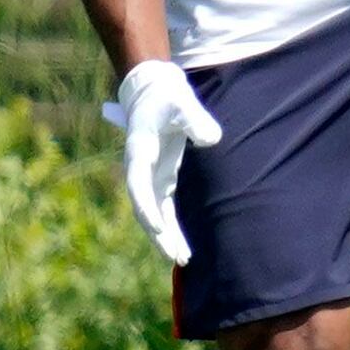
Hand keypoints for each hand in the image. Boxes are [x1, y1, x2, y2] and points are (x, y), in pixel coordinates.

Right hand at [107, 56, 220, 267]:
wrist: (155, 90)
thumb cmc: (167, 95)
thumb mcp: (181, 102)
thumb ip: (195, 119)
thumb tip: (210, 139)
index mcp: (139, 150)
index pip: (138, 185)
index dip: (147, 208)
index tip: (158, 228)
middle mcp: (140, 168)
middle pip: (145, 207)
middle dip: (159, 233)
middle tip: (176, 256)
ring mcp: (150, 175)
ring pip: (154, 213)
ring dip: (166, 236)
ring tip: (183, 259)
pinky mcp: (161, 176)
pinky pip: (164, 208)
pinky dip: (172, 226)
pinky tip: (183, 245)